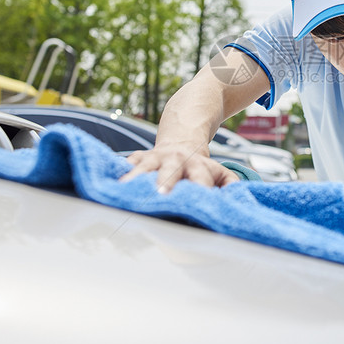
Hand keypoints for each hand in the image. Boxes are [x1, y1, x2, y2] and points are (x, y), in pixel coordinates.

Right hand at [120, 143, 239, 192]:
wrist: (182, 142)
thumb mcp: (221, 173)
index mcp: (199, 166)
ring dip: (136, 177)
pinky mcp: (140, 157)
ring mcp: (156, 157)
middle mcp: (177, 161)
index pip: (201, 180)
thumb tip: (235, 197)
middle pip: (171, 171)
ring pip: (145, 166)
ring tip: (125, 189)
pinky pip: (128, 163)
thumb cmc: (201, 167)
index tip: (197, 202)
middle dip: (165, 182)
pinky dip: (119, 172)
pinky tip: (108, 182)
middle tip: (160, 195)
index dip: (199, 190)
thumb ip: (230, 184)